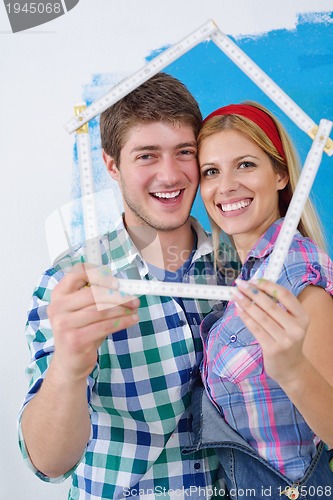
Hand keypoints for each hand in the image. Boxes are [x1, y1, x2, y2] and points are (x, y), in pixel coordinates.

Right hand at [48, 263, 139, 381]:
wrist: (69, 362)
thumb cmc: (80, 331)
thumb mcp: (83, 310)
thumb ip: (96, 296)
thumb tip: (124, 287)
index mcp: (59, 294)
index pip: (77, 272)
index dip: (99, 274)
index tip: (116, 282)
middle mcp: (58, 307)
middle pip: (93, 293)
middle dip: (118, 295)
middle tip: (134, 299)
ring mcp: (64, 324)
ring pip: (101, 310)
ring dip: (123, 309)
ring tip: (134, 309)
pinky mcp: (75, 339)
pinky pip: (105, 326)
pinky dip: (122, 321)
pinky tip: (131, 319)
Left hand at [231, 279, 309, 383]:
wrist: (291, 368)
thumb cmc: (286, 339)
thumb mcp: (290, 322)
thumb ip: (277, 306)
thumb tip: (254, 287)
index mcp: (302, 316)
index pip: (285, 295)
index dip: (267, 285)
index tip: (253, 280)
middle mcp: (296, 328)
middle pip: (270, 305)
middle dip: (252, 292)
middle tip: (239, 284)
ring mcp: (285, 340)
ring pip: (260, 316)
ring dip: (245, 303)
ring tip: (235, 294)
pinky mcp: (272, 349)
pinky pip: (255, 329)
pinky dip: (245, 317)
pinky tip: (238, 309)